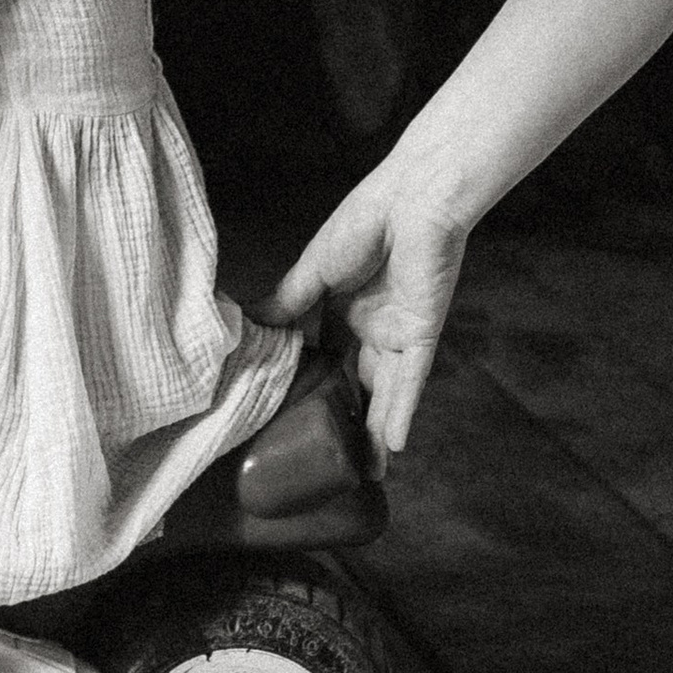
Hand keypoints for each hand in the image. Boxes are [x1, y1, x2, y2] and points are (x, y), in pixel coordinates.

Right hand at [266, 156, 471, 472]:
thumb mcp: (313, 269)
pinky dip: (401, 414)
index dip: (312, 386)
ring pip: (385, 393)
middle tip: (330, 459)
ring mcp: (398, 335)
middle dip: (347, 419)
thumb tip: (250, 325)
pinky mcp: (421, 337)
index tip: (291, 417)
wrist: (414, 200)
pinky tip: (392, 447)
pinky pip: (410, 383)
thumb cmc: (363, 222)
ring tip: (364, 472)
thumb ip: (288, 302)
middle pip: (357, 383)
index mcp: (345, 308)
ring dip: (376, 430)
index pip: (326, 356)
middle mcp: (373, 327)